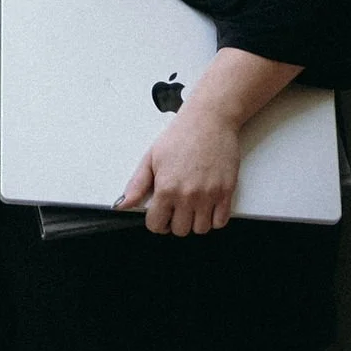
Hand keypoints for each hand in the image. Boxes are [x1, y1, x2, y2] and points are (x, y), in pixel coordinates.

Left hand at [117, 90, 244, 235]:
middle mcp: (188, 195)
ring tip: (192, 206)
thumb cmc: (182, 134)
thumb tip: (123, 204)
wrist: (210, 119)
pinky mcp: (226, 191)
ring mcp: (209, 195)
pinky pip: (221, 221)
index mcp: (166, 188)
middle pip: (179, 230)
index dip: (156, 222)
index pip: (156, 225)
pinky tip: (208, 205)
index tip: (160, 215)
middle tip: (176, 208)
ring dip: (195, 222)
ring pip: (200, 229)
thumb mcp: (151, 157)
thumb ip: (137, 184)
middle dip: (175, 222)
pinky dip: (214, 218)